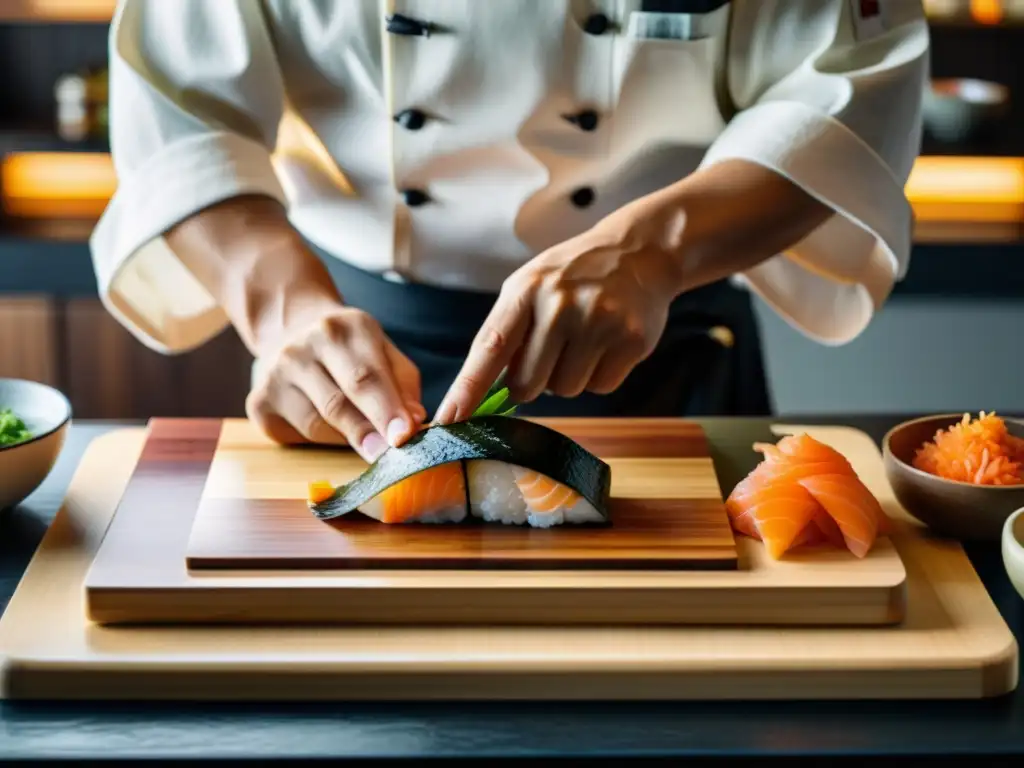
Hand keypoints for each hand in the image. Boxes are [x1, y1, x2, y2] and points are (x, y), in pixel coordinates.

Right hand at [246, 303, 424, 460]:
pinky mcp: (258, 402)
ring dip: (346, 438)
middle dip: (366, 433)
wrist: (292, 330)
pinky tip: (328, 425)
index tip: (403, 437)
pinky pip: (297, 435)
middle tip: (388, 456)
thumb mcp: (383, 351)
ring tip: (364, 435)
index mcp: (342, 329)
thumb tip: (414, 421)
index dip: (386, 410)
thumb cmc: (351, 350)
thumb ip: (403, 385)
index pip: (366, 376)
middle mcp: (302, 347)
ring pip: (317, 425)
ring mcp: (274, 374)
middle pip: (337, 403)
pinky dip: (320, 440)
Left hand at [433, 203, 685, 423]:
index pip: (489, 348)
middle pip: (527, 385)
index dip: (467, 389)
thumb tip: (485, 392)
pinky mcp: (631, 340)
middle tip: (549, 352)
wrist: (639, 252)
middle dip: (532, 382)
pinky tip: (605, 344)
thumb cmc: (572, 276)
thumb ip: (506, 331)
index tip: (448, 419)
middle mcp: (560, 304)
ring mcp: (598, 322)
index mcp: (525, 290)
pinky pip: (600, 388)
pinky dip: (598, 376)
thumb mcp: (530, 285)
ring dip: (568, 377)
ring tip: (582, 340)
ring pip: (565, 391)